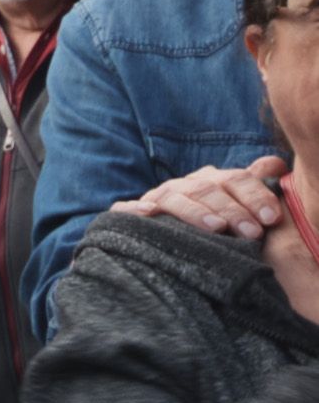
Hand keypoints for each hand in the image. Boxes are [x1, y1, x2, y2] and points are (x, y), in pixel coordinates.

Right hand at [116, 154, 288, 240]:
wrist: (156, 238)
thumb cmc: (203, 225)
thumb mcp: (230, 203)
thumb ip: (252, 185)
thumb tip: (277, 164)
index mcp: (209, 182)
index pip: (235, 179)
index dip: (255, 195)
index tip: (271, 218)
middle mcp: (182, 186)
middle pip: (208, 189)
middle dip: (232, 210)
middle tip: (252, 232)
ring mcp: (155, 198)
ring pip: (175, 198)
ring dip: (195, 211)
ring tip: (216, 228)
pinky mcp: (126, 214)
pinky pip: (127, 209)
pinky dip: (136, 209)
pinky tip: (148, 212)